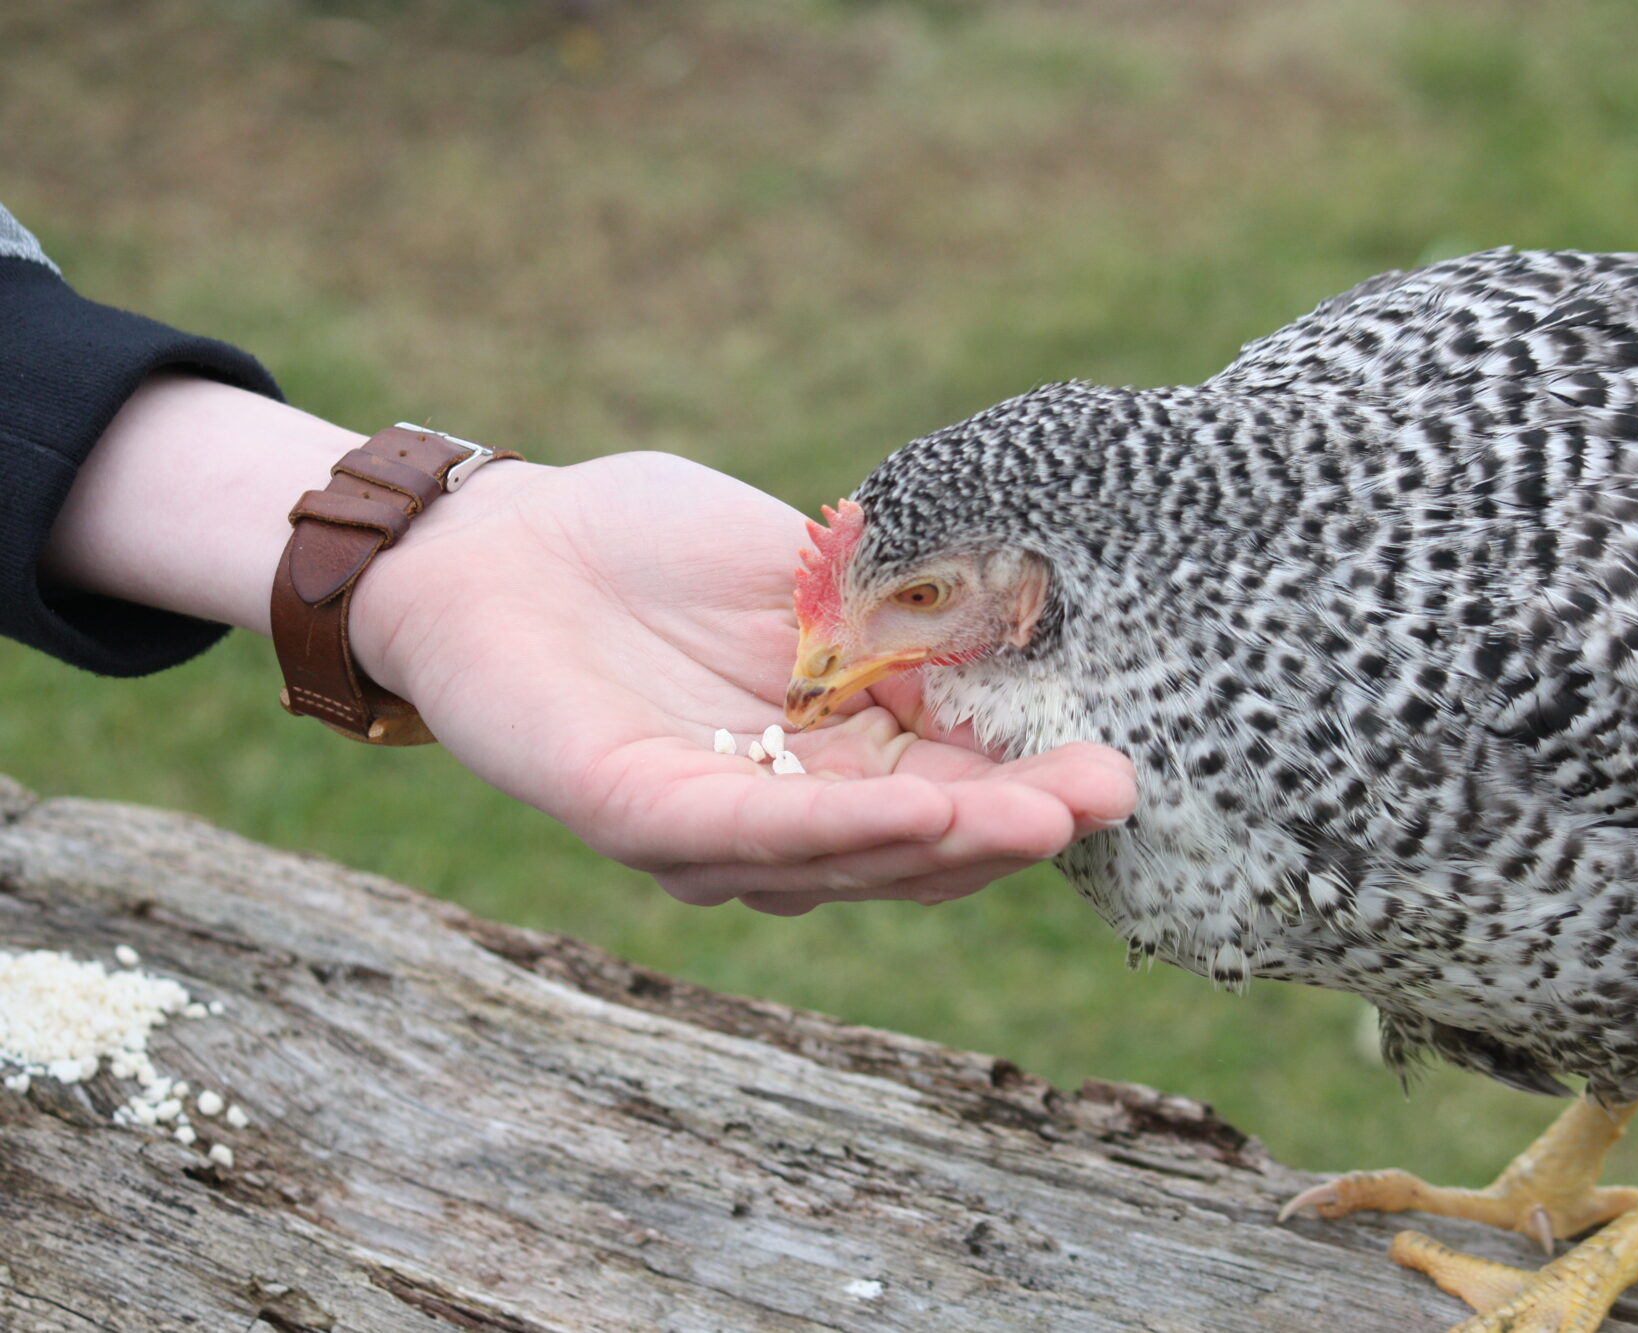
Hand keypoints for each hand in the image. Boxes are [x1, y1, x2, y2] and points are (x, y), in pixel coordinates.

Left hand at [351, 451, 1136, 912]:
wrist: (503, 534)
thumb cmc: (654, 549)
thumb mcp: (809, 582)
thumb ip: (899, 632)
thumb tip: (1023, 664)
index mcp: (830, 761)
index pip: (946, 796)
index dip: (1030, 792)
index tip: (1117, 770)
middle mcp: (779, 815)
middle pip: (909, 846)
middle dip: (1009, 828)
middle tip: (1104, 798)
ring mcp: (707, 826)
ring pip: (841, 856)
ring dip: (945, 837)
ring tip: (1037, 811)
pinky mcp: (634, 812)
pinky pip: (746, 831)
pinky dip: (838, 823)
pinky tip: (921, 799)